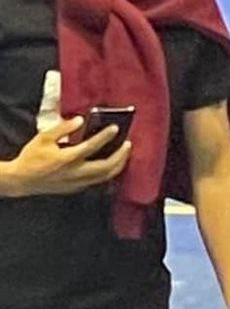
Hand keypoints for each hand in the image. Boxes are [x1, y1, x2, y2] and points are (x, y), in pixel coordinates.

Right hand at [0, 117, 130, 197]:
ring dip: (118, 165)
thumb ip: (63, 128)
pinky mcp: (77, 188)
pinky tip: (113, 164)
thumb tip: (80, 120)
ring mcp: (78, 183)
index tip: (116, 128)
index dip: (105, 136)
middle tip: (128, 143)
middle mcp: (75, 172)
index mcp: (67, 158)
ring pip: (105, 176)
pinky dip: (109, 172)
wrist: (22, 180)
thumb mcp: (43, 138)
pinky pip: (99, 181)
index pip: (92, 146)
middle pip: (106, 166)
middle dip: (121, 155)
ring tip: (124, 153)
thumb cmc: (32, 157)